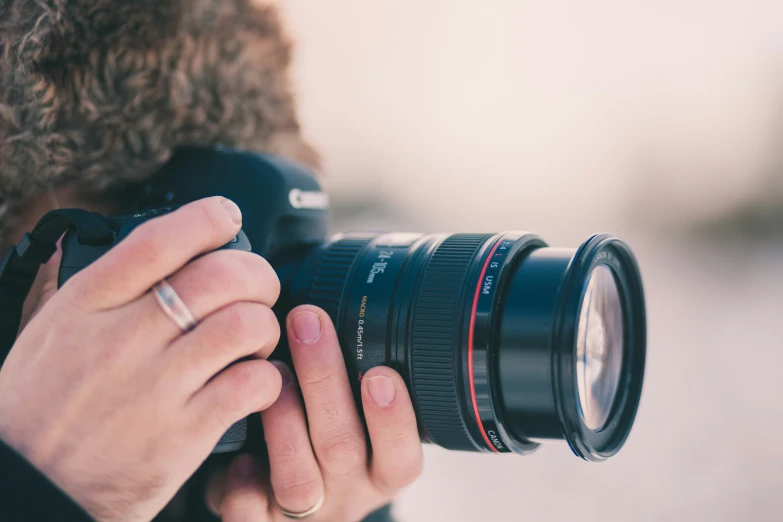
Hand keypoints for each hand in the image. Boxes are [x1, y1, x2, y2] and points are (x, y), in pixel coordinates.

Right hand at [0, 198, 282, 521]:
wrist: (31, 489)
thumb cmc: (38, 411)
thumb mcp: (48, 333)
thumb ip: (92, 287)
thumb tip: (120, 243)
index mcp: (88, 304)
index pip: (160, 240)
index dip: (209, 217)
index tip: (227, 216)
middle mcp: (125, 338)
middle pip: (222, 276)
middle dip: (258, 274)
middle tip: (258, 289)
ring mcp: (157, 386)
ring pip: (246, 324)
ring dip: (265, 327)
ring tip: (254, 341)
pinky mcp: (185, 432)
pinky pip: (254, 383)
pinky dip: (269, 378)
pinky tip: (255, 383)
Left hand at [207, 306, 422, 521]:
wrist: (280, 501)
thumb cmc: (319, 435)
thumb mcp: (352, 412)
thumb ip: (353, 372)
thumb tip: (337, 290)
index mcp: (381, 467)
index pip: (402, 455)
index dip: (395, 419)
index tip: (381, 372)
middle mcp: (348, 492)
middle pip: (344, 448)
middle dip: (326, 382)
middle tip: (309, 323)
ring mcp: (305, 513)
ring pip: (299, 481)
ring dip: (285, 423)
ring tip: (271, 374)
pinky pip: (250, 517)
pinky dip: (242, 488)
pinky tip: (237, 456)